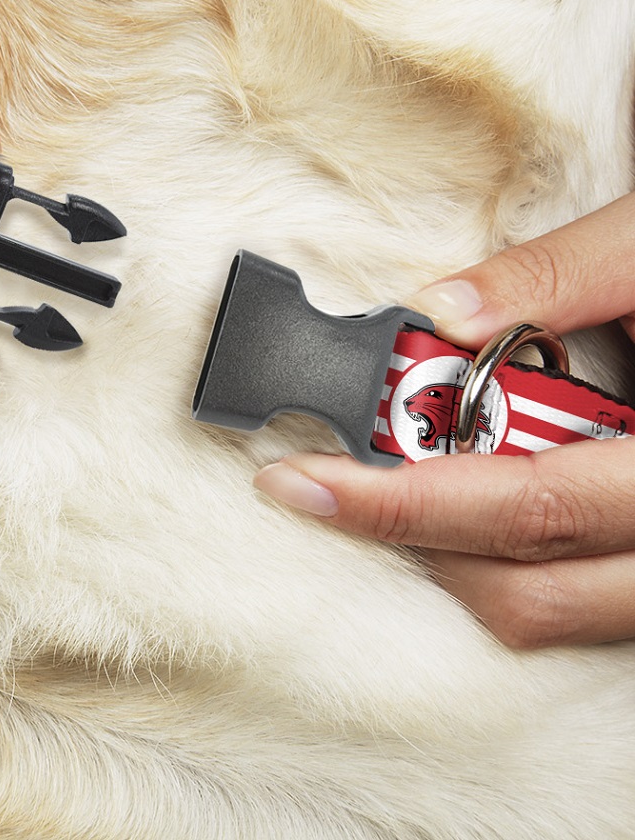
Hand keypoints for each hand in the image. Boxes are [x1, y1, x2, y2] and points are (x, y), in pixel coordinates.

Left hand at [255, 192, 634, 647]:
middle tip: (328, 482)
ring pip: (554, 611)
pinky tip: (473, 498)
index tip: (304, 481)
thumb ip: (559, 275)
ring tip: (395, 485)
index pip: (525, 506)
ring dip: (455, 555)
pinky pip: (583, 603)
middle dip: (408, 535)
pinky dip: (510, 561)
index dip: (400, 502)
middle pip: (528, 586)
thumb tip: (441, 309)